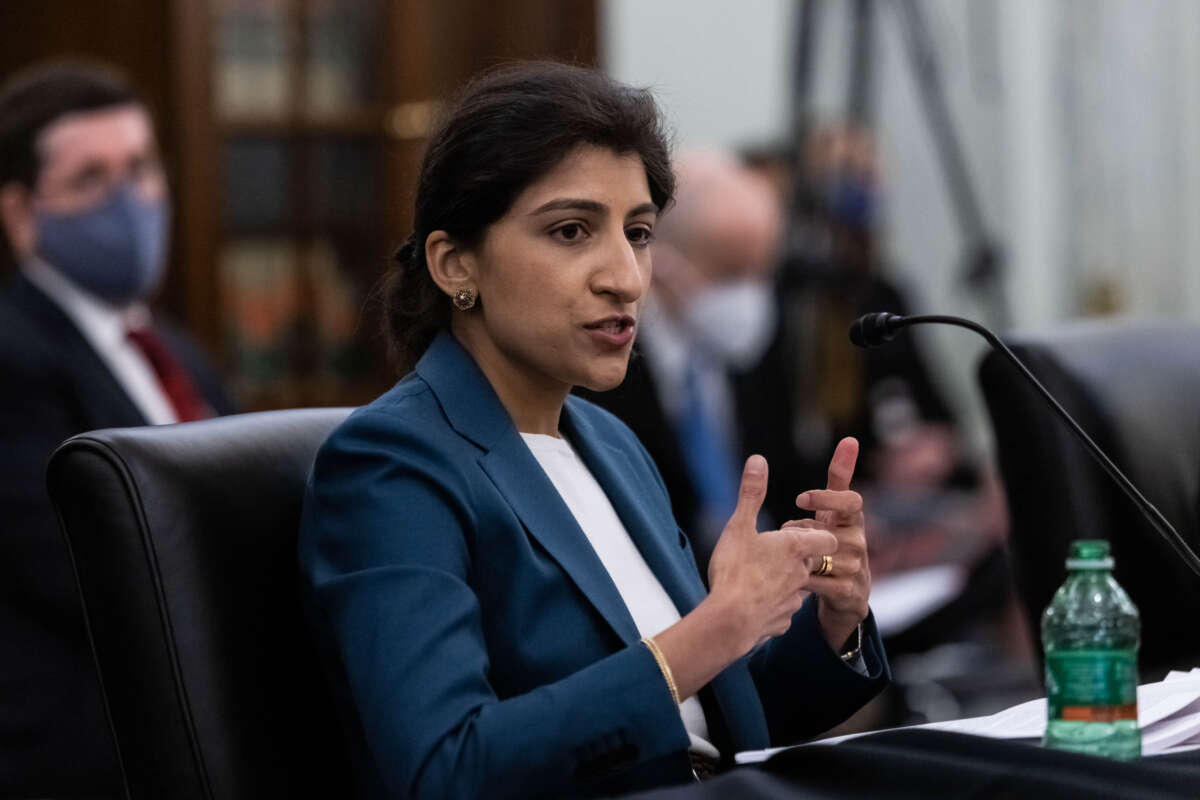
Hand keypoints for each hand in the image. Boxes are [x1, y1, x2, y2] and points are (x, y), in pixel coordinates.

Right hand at [707, 455, 838, 655]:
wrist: (730, 621)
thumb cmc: (735, 570)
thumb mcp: (738, 526)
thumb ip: (751, 493)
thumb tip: (758, 460)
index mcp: (797, 548)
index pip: (827, 538)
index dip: (817, 533)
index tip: (798, 531)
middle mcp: (802, 573)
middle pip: (812, 560)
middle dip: (798, 556)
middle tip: (772, 551)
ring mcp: (794, 600)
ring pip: (798, 585)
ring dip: (786, 579)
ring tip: (759, 576)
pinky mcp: (782, 621)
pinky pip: (783, 608)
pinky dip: (774, 603)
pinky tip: (754, 601)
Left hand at [789, 437, 870, 651]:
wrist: (845, 594)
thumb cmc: (836, 542)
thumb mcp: (836, 510)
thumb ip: (839, 477)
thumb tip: (850, 440)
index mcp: (853, 520)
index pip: (852, 501)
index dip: (826, 497)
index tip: (799, 498)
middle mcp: (859, 542)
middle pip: (832, 530)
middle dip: (804, 531)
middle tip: (784, 533)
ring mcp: (856, 568)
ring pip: (822, 556)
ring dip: (799, 555)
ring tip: (786, 557)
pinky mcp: (848, 592)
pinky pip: (819, 582)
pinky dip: (801, 579)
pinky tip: (790, 579)